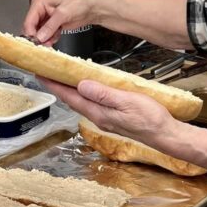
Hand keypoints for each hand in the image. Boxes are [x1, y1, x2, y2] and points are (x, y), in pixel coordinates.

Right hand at [22, 0, 93, 44]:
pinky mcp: (51, 27)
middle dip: (38, 38)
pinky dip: (50, 40)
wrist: (89, 9)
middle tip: (43, 45)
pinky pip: (46, 37)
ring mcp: (45, 20)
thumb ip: (50, 26)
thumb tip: (40, 36)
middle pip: (32, 29)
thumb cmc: (78, 4)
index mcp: (39, 4)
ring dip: (44, 40)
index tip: (36, 42)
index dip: (31, 33)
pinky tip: (55, 37)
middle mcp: (40, 11)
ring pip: (38, 35)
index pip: (29, 21)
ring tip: (51, 42)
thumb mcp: (63, 14)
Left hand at [42, 78, 180, 149]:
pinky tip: (85, 88)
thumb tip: (81, 85)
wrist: (165, 134)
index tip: (40, 74)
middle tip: (45, 72)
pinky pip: (91, 103)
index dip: (54, 85)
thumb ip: (104, 94)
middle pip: (72, 100)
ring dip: (68, 90)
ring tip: (60, 77)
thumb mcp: (127, 102)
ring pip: (81, 101)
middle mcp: (98, 116)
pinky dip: (83, 93)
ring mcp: (105, 118)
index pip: (70, 97)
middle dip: (57, 86)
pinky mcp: (112, 117)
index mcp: (99, 112)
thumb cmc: (150, 118)